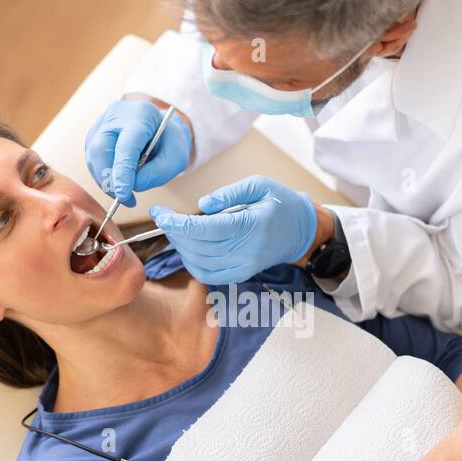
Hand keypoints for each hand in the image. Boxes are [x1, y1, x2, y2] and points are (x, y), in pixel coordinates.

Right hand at [84, 98, 192, 206]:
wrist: (160, 128)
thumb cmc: (169, 142)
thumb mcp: (176, 159)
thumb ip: (157, 174)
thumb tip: (133, 187)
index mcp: (141, 114)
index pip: (126, 146)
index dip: (122, 172)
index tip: (123, 195)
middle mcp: (117, 114)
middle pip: (101, 149)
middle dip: (108, 179)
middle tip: (122, 198)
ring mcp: (102, 122)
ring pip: (93, 156)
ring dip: (104, 180)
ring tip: (123, 192)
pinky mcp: (93, 133)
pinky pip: (91, 159)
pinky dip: (101, 175)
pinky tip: (116, 181)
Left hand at [148, 175, 316, 284]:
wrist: (301, 231)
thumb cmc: (281, 203)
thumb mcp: (260, 185)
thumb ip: (230, 193)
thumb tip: (202, 205)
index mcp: (251, 226)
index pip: (206, 229)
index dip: (178, 224)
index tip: (160, 214)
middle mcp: (247, 251)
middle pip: (198, 247)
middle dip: (174, 232)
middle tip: (163, 217)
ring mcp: (244, 267)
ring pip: (199, 262)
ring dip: (180, 246)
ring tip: (174, 228)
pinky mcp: (241, 275)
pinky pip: (207, 274)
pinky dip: (191, 262)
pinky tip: (187, 247)